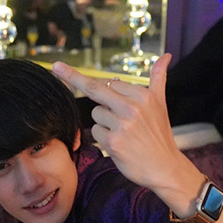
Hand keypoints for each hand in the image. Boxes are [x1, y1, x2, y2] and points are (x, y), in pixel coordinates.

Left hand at [52, 55, 198, 197]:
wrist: (164, 167)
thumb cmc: (159, 135)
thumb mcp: (161, 104)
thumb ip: (159, 78)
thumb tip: (166, 55)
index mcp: (143, 95)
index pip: (111, 83)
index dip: (103, 89)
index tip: (67, 68)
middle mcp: (133, 107)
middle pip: (95, 89)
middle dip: (72, 76)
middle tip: (56, 66)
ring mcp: (122, 124)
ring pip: (95, 113)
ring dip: (103, 122)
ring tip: (122, 132)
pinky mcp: (113, 142)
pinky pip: (95, 131)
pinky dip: (102, 137)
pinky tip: (118, 143)